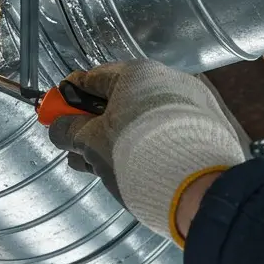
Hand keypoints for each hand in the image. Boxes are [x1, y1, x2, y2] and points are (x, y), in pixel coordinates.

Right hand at [48, 60, 244, 246]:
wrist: (198, 189)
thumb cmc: (137, 155)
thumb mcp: (90, 144)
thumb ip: (68, 131)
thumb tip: (59, 128)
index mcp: (137, 74)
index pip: (91, 79)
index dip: (68, 99)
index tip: (57, 116)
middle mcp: (167, 81)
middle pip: (117, 102)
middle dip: (92, 127)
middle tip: (77, 151)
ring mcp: (190, 105)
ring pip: (140, 120)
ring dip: (115, 141)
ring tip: (100, 168)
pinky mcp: (206, 130)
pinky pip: (164, 133)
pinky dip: (144, 147)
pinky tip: (133, 171)